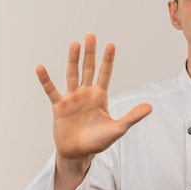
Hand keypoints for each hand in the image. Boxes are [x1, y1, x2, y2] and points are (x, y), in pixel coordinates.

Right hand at [36, 34, 152, 173]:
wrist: (78, 154)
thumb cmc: (98, 142)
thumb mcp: (118, 129)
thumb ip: (132, 117)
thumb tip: (149, 107)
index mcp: (100, 96)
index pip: (105, 74)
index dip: (107, 60)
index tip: (110, 45)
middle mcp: (86, 94)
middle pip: (88, 69)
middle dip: (90, 53)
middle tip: (91, 36)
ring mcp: (72, 98)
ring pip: (72, 74)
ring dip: (73, 60)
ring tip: (74, 45)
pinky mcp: (59, 106)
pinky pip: (51, 91)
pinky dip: (46, 80)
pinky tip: (41, 68)